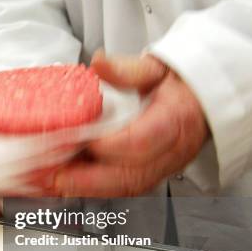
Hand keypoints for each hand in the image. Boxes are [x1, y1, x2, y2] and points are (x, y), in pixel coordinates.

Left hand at [33, 51, 208, 196]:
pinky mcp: (149, 175)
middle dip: (87, 180)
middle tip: (53, 176)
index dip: (110, 146)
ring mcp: (161, 168)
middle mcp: (171, 152)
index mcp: (175, 120)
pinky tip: (64, 182)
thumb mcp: (156, 67)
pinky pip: (119, 188)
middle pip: (130, 176)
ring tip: (51, 182)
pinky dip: (90, 188)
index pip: (142, 141)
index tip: (81, 141)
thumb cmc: (178, 85)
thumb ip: (127, 69)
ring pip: (123, 187)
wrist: (200, 101)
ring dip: (84, 188)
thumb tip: (100, 62)